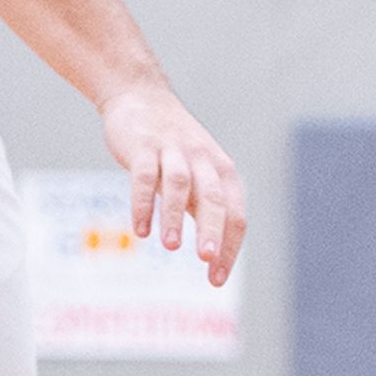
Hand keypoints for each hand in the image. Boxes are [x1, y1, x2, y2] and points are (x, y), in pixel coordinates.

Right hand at [100, 84, 243, 283]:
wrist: (141, 96)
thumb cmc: (173, 147)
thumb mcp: (197, 175)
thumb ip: (205, 209)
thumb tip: (216, 255)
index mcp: (222, 172)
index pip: (235, 214)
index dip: (229, 247)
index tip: (216, 279)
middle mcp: (203, 160)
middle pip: (213, 198)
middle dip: (212, 231)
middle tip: (207, 261)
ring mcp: (173, 151)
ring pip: (180, 185)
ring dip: (176, 216)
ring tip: (172, 247)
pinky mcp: (144, 147)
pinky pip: (145, 176)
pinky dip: (144, 203)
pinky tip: (141, 230)